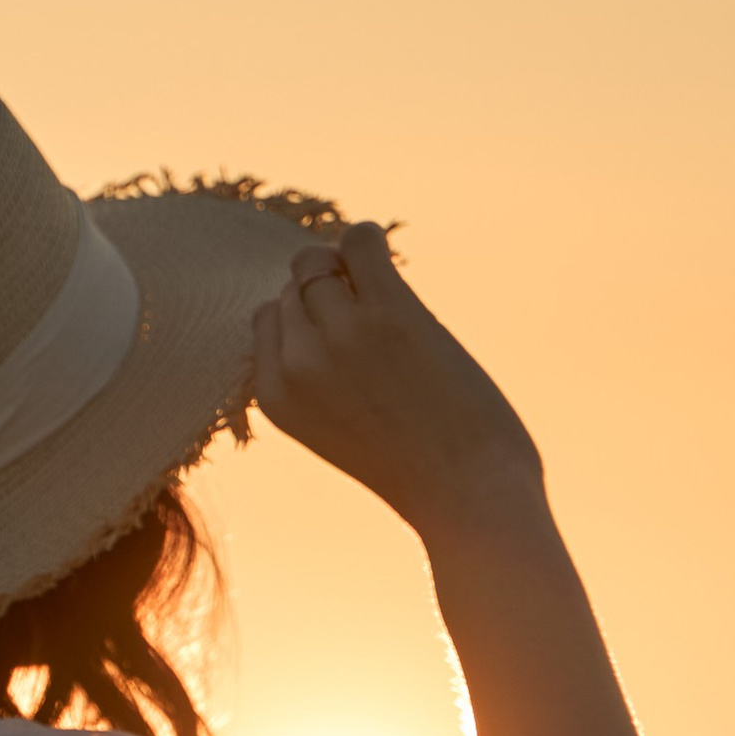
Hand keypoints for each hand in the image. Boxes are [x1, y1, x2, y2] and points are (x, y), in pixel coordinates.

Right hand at [249, 223, 544, 535]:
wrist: (466, 495)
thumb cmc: (416, 467)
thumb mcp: (339, 430)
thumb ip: (317, 377)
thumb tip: (324, 293)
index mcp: (277, 397)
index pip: (268, 318)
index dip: (309, 314)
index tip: (347, 332)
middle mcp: (297, 363)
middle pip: (295, 287)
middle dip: (332, 290)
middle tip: (379, 322)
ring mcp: (338, 334)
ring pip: (321, 261)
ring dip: (354, 269)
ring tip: (391, 302)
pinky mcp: (386, 311)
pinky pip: (360, 241)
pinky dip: (369, 240)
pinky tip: (389, 265)